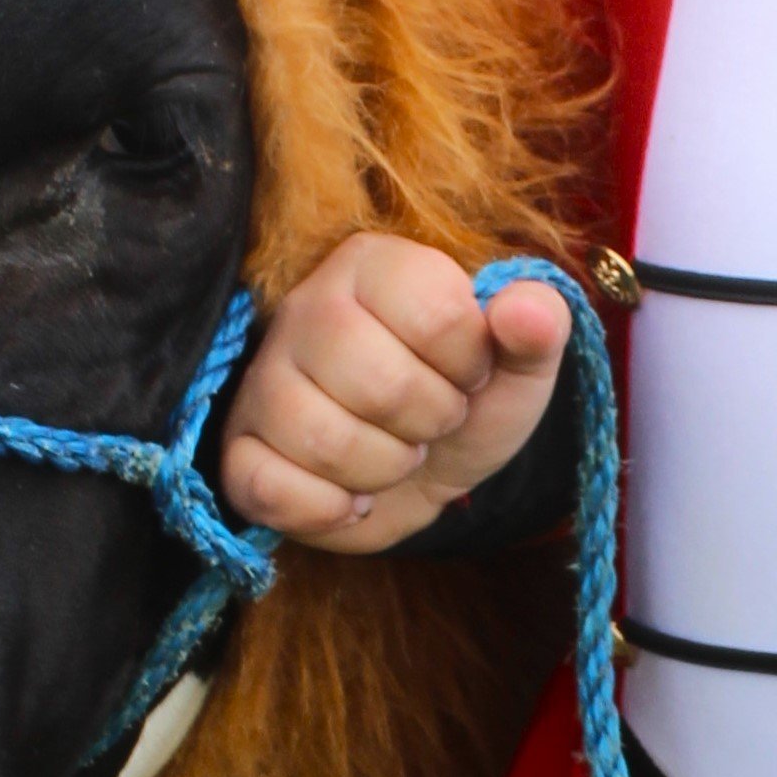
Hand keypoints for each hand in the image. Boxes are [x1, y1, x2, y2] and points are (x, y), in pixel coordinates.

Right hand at [223, 235, 569, 552]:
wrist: (423, 473)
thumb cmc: (462, 399)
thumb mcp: (517, 365)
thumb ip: (537, 326)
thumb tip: (528, 311)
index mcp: (374, 267)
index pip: (437, 314)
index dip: (469, 364)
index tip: (467, 373)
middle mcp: (306, 309)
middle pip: (378, 383)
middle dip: (429, 423)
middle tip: (431, 421)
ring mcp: (262, 380)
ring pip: (324, 441)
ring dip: (383, 469)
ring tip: (392, 453)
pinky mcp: (239, 448)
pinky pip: (272, 489)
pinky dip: (327, 510)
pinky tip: (348, 495)